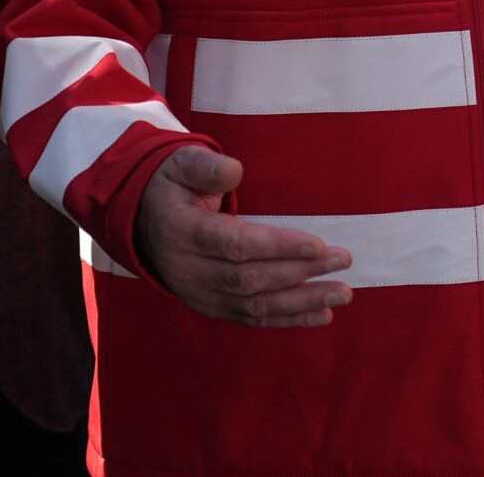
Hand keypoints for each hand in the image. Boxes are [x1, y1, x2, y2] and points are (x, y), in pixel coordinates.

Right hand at [132, 144, 352, 327]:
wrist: (142, 221)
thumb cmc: (172, 186)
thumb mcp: (181, 164)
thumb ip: (206, 167)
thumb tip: (234, 170)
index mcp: (184, 232)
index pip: (235, 244)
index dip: (277, 247)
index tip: (317, 245)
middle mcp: (190, 270)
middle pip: (249, 279)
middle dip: (299, 273)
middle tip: (341, 261)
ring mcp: (199, 293)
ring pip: (254, 306)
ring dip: (301, 303)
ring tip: (341, 294)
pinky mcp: (211, 306)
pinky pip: (251, 318)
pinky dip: (287, 319)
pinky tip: (321, 314)